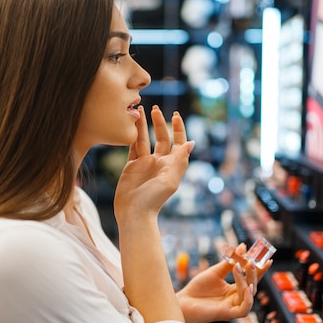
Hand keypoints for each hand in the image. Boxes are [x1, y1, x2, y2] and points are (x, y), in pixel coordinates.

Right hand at [114, 105, 194, 224]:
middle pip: (161, 137)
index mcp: (172, 164)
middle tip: (154, 109)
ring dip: (143, 126)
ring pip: (145, 139)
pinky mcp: (131, 166)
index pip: (178, 141)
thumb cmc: (154, 200)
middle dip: (159, 122)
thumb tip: (191, 142)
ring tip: (139, 111)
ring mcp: (145, 163)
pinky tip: (130, 126)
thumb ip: (180, 162)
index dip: (178, 128)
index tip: (175, 115)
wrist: (134, 213)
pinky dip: (132, 136)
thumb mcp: (170, 181)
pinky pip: (132, 147)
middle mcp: (159, 162)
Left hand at [176, 243, 271, 322]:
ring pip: (249, 296)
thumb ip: (230, 262)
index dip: (260, 270)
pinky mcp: (227, 314)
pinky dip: (247, 299)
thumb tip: (244, 247)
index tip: (268, 259)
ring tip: (241, 268)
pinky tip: (246, 288)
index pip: (251, 279)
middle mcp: (236, 299)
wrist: (183, 300)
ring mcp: (233, 307)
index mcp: (235, 289)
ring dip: (247, 281)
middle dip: (255, 274)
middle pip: (253, 286)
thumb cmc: (198, 287)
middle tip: (253, 261)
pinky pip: (244, 309)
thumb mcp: (215, 271)